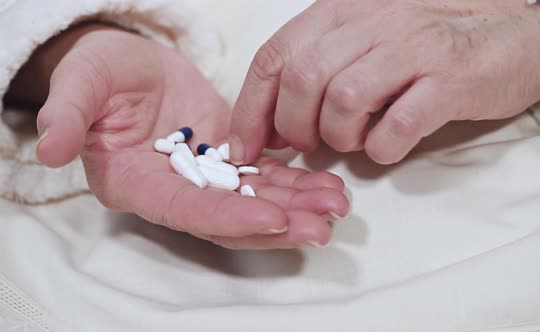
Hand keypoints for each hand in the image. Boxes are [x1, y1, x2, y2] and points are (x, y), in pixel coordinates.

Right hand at [26, 24, 347, 248]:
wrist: (130, 66)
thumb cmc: (101, 73)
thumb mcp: (82, 82)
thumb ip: (68, 114)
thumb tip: (46, 147)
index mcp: (135, 183)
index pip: (185, 211)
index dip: (227, 219)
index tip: (273, 219)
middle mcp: (174, 190)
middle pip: (228, 219)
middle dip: (276, 224)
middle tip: (320, 227)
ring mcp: (204, 177)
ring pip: (253, 201)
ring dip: (295, 206)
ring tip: (335, 204)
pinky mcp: (227, 158)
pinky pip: (263, 176)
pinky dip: (295, 182)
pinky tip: (326, 185)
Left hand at [229, 0, 539, 164]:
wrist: (516, 33)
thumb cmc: (430, 43)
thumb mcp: (365, 39)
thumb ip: (319, 69)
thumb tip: (274, 123)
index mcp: (343, 10)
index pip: (275, 56)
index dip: (251, 108)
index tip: (246, 145)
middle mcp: (374, 21)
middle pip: (302, 78)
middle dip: (293, 126)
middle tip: (310, 144)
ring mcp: (414, 49)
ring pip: (343, 99)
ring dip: (338, 136)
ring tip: (354, 140)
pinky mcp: (450, 81)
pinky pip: (397, 124)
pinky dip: (381, 148)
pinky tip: (386, 145)